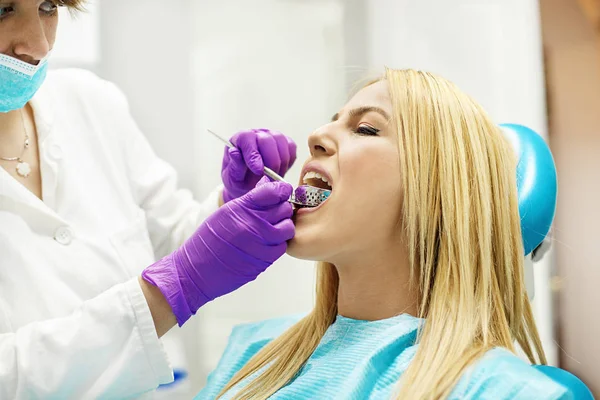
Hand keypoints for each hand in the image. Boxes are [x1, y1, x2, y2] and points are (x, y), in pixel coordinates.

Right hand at [142, 177, 294, 325]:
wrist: (195, 271)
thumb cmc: (207, 241)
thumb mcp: (225, 213)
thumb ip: (249, 200)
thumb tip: (267, 185)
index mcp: (241, 208)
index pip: (273, 191)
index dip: (281, 190)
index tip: (282, 192)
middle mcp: (252, 223)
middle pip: (284, 208)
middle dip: (282, 209)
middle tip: (274, 214)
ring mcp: (259, 243)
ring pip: (288, 228)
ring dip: (283, 227)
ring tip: (272, 230)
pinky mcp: (263, 261)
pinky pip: (282, 247)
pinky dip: (278, 244)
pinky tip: (267, 244)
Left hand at [221, 128, 296, 202]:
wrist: (250, 186)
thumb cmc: (239, 181)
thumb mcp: (232, 178)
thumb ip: (235, 165)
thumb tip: (234, 152)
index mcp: (240, 139)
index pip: (247, 138)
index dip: (253, 154)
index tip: (258, 170)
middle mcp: (256, 134)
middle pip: (267, 139)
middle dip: (271, 161)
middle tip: (270, 179)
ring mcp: (272, 136)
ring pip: (281, 141)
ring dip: (281, 163)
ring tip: (275, 178)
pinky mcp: (285, 143)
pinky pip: (291, 147)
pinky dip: (289, 161)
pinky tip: (281, 171)